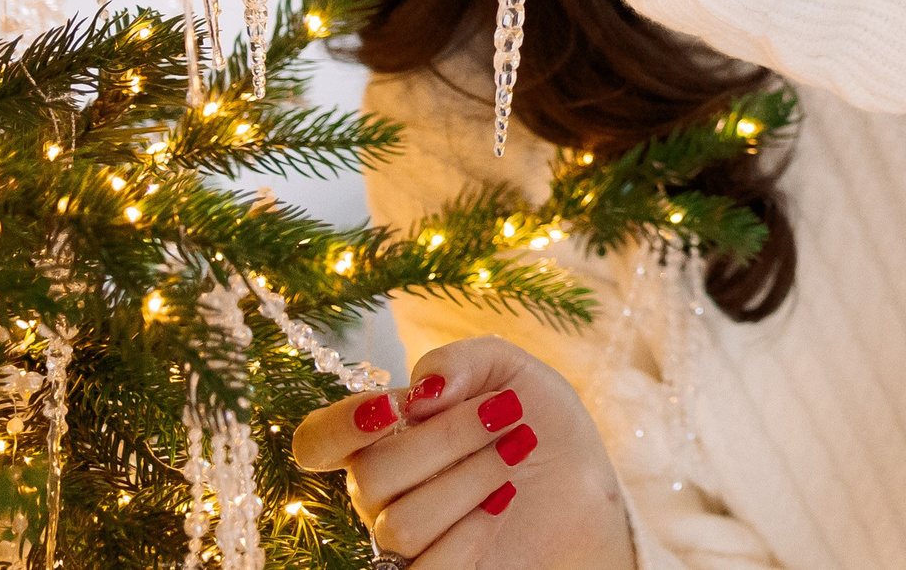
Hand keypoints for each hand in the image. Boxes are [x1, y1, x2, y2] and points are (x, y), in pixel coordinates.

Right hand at [293, 336, 632, 569]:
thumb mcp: (512, 370)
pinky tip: (507, 500)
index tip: (398, 406)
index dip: (340, 425)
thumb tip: (421, 392)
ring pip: (400, 524)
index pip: (317, 442)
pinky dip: (473, 528)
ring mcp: (406, 544)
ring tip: (516, 451)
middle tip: (506, 413)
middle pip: (371, 475)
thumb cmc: (539, 424)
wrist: (588, 485)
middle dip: (449, 436)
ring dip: (470, 478)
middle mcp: (384, 495)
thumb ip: (461, 361)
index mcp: (385, 439)